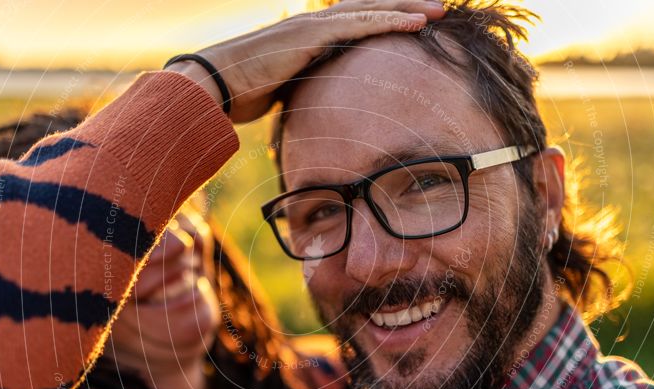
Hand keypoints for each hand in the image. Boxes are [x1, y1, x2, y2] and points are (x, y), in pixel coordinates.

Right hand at [167, 0, 445, 122]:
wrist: (214, 86)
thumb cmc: (239, 93)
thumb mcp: (280, 94)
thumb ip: (301, 93)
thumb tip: (312, 113)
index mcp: (309, 38)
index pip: (355, 23)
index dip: (384, 19)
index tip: (413, 23)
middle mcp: (315, 25)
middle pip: (368, 9)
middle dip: (403, 6)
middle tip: (437, 8)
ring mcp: (314, 26)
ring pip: (371, 10)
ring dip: (407, 8)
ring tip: (438, 8)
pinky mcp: (313, 35)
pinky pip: (360, 24)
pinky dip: (391, 20)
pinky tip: (418, 22)